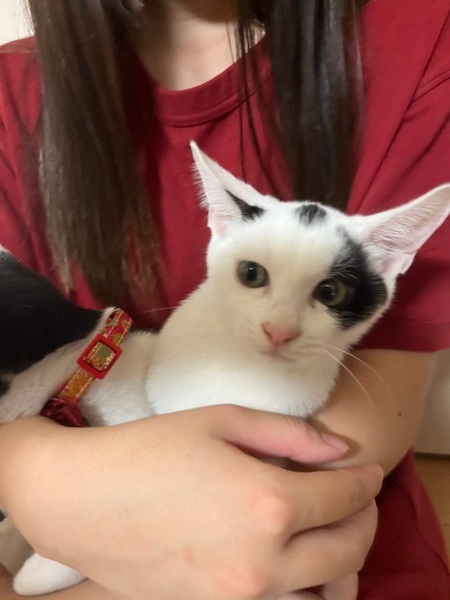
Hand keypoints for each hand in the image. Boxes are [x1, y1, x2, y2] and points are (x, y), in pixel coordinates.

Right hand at [0, 407, 380, 599]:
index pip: (344, 498)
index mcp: (267, 504)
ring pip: (323, 593)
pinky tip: (293, 559)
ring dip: (342, 562)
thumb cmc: (149, 449)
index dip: (365, 481)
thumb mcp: (222, 422)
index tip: (368, 470)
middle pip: (346, 551)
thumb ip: (289, 435)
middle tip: (360, 499)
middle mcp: (263, 561)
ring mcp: (239, 596)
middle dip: (365, 521)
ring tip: (334, 533)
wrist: (81, 500)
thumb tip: (339, 450)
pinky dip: (305, 586)